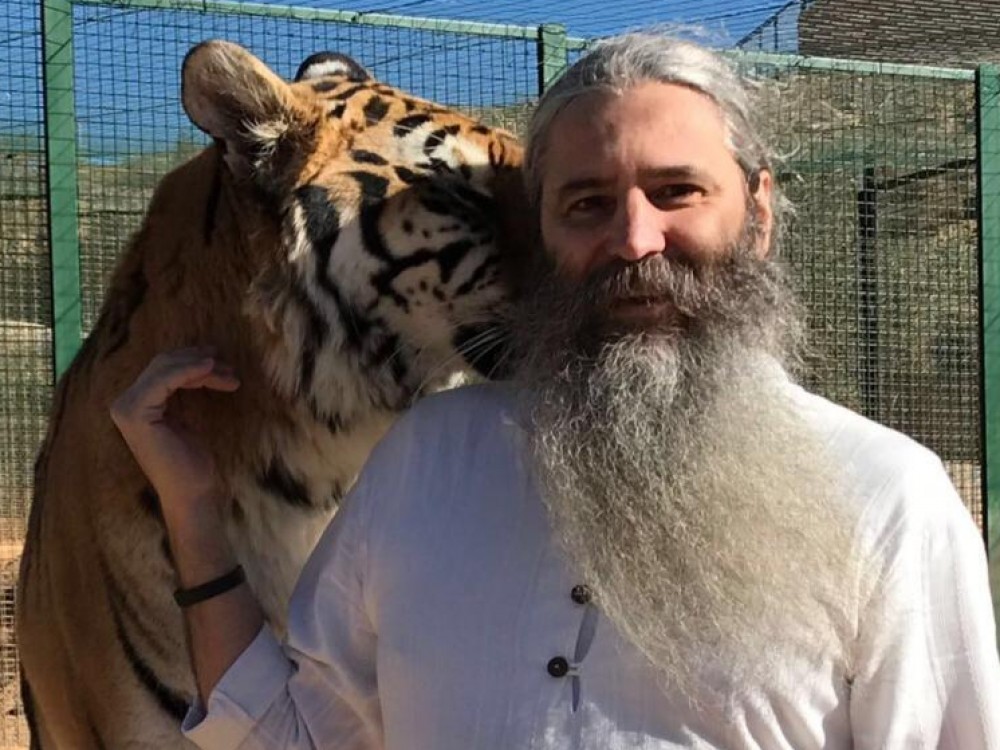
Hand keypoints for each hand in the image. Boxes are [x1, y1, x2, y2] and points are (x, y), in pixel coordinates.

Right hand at [110, 346, 239, 519]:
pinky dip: (189, 370)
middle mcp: (123, 403)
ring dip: (201, 367)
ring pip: (165, 368)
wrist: (191, 493)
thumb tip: (204, 357)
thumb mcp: (188, 415)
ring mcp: (126, 408)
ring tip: (229, 375)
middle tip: (230, 369)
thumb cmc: (193, 461)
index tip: (223, 365)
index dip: (193, 361)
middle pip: (163, 364)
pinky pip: (165, 379)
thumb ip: (184, 390)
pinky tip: (211, 368)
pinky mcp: (136, 413)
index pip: (163, 369)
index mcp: (135, 404)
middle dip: (199, 362)